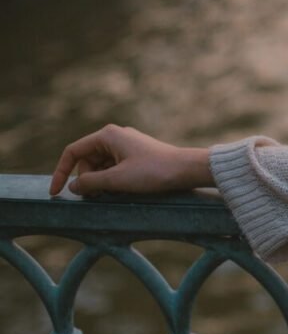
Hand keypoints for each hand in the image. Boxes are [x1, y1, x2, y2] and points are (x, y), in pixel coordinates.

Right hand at [50, 125, 212, 196]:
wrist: (187, 170)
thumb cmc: (153, 172)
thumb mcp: (117, 180)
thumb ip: (91, 183)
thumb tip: (73, 187)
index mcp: (107, 135)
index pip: (73, 152)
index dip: (61, 172)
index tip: (56, 193)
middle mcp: (115, 136)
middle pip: (87, 160)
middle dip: (87, 179)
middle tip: (97, 197)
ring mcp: (126, 145)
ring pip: (101, 165)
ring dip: (101, 182)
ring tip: (114, 194)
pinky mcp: (136, 154)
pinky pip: (115, 167)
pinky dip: (113, 180)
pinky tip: (123, 190)